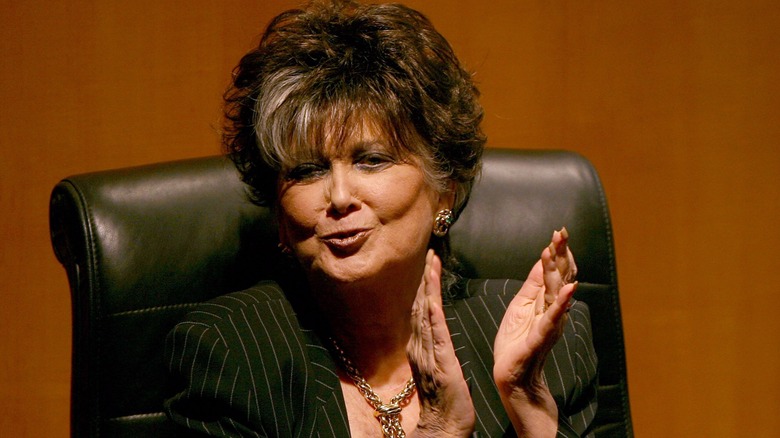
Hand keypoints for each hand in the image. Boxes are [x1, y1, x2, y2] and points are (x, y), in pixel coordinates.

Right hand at [407, 250, 474, 436]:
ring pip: (427, 314)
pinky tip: (432, 297)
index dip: (425, 288)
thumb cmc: (445, 403)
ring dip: (429, 288)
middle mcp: (420, 347)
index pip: (422, 312)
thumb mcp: (438, 371)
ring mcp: (428, 354)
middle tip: (430, 255)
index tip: (429, 267)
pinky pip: (436, 333)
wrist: (444, 427)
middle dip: (425, 280)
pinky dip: (433, 313)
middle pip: (421, 307)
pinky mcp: (440, 362)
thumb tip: (435, 338)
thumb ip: (433, 352)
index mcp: (421, 348)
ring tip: (432, 265)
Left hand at [492, 229, 577, 434]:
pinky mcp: (540, 338)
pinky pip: (552, 318)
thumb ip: (534, 285)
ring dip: (558, 270)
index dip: (557, 252)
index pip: (554, 272)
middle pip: (559, 278)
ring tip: (560, 250)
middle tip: (562, 232)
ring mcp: (549, 325)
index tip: (559, 232)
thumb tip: (543, 260)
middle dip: (560, 254)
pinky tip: (569, 289)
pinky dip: (562, 303)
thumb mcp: (521, 307)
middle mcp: (552, 311)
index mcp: (545, 303)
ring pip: (556, 293)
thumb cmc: (516, 344)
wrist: (513, 379)